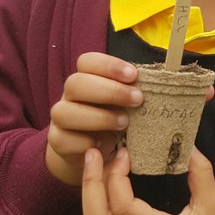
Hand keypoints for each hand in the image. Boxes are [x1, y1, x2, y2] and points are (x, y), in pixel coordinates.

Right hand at [46, 53, 142, 186]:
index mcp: (85, 79)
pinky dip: (87, 142)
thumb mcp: (122, 104)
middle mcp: (69, 95)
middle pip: (75, 83)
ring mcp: (60, 118)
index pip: (87, 61)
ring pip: (65, 112)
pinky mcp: (57, 141)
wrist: (89, 152)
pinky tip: (104, 144)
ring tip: (124, 123)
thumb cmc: (111, 121)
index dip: (109, 65)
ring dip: (99, 117)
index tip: (134, 75)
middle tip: (137, 100)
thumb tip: (157, 84)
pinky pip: (64, 139)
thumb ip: (131, 92)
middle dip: (110, 91)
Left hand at [82, 145, 214, 214]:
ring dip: (91, 193)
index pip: (122, 207)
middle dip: (89, 182)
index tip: (124, 154)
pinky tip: (106, 186)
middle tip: (93, 153)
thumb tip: (188, 144)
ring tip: (98, 166)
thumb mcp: (212, 208)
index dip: (116, 176)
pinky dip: (98, 206)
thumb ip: (201, 174)